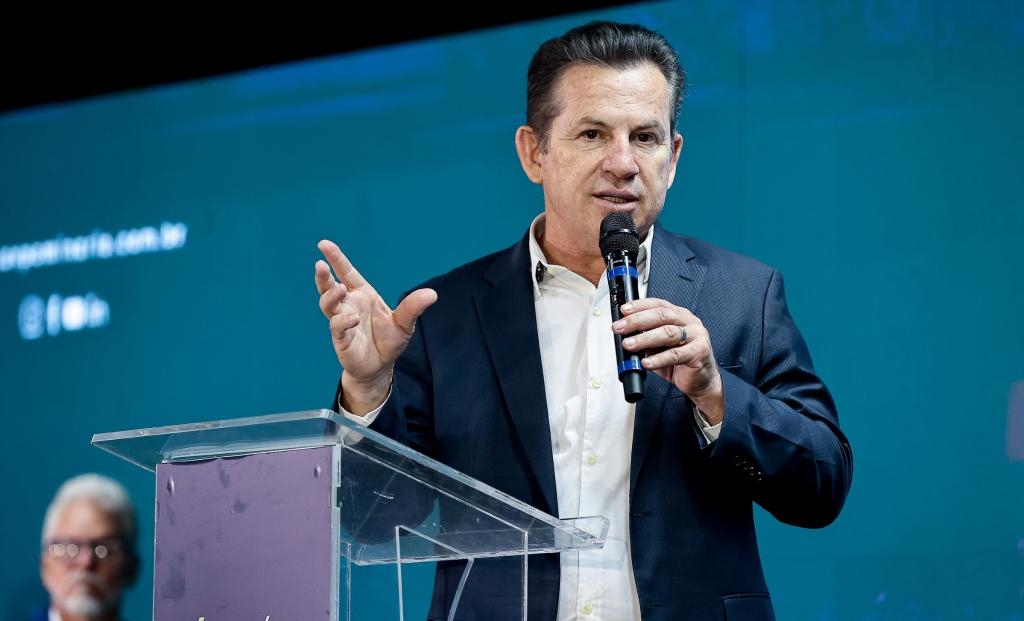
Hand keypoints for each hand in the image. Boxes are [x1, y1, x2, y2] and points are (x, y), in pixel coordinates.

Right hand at [315, 240, 436, 413]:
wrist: (381, 367)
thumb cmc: (389, 341)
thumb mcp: (404, 323)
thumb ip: (413, 308)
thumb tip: (432, 294)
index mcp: (362, 295)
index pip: (347, 272)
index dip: (336, 258)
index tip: (323, 244)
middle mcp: (349, 305)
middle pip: (330, 286)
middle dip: (324, 275)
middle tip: (320, 264)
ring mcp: (342, 321)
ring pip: (328, 304)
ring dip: (331, 295)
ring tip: (340, 288)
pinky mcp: (341, 339)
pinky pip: (337, 327)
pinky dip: (342, 322)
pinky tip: (351, 319)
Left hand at [612, 298, 723, 423]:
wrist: (701, 380)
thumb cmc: (680, 360)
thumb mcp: (659, 346)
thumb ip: (646, 337)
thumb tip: (625, 335)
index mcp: (679, 315)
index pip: (658, 304)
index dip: (640, 305)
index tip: (623, 311)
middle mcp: (689, 322)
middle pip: (661, 316)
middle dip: (637, 321)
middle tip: (620, 327)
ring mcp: (696, 335)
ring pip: (668, 333)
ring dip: (645, 339)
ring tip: (629, 345)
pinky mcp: (699, 352)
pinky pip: (675, 355)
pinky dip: (658, 359)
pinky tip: (646, 363)